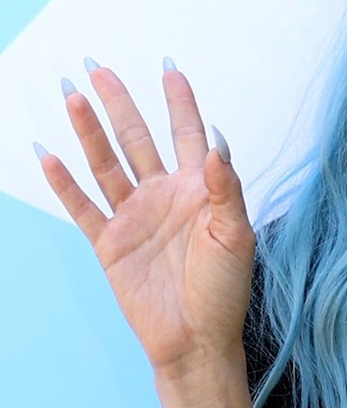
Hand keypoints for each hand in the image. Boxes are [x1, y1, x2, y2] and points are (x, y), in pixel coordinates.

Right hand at [37, 61, 255, 380]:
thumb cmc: (225, 289)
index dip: (180, 103)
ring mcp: (134, 217)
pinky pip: (82, 207)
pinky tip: (50, 155)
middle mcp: (164, 196)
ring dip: (90, 131)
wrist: (197, 339)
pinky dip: (65, 183)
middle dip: (120, 104)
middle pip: (137, 140)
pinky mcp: (109, 243)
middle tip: (99, 68)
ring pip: (106, 164)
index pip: (187, 135)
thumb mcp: (236, 235)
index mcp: (199, 190)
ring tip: (73, 96)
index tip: (169, 70)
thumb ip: (225, 188)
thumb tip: (217, 141)